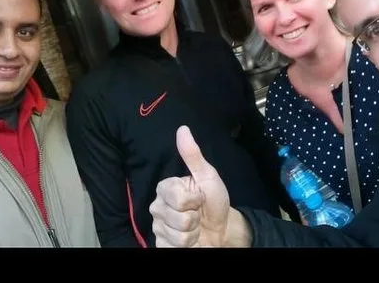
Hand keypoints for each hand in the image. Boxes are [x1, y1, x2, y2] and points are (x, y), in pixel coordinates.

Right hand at [150, 125, 230, 246]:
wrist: (221, 228)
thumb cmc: (214, 201)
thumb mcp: (208, 176)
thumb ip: (193, 155)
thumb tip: (182, 129)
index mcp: (166, 188)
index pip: (178, 198)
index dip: (195, 200)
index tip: (199, 198)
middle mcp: (157, 206)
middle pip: (178, 218)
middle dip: (194, 218)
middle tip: (197, 214)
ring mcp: (157, 227)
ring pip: (178, 235)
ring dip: (193, 233)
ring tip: (195, 227)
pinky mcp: (161, 244)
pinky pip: (172, 248)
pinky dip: (188, 245)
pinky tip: (189, 239)